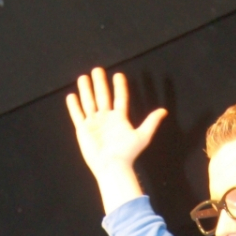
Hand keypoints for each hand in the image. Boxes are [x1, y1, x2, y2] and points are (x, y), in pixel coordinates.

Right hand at [66, 68, 167, 212]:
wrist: (112, 166)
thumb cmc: (127, 153)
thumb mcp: (143, 136)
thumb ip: (151, 122)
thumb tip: (164, 111)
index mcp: (119, 119)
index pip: (120, 98)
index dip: (120, 87)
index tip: (118, 75)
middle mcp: (106, 119)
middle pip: (102, 96)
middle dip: (99, 83)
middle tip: (97, 70)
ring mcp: (94, 124)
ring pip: (89, 103)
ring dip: (86, 90)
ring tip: (83, 77)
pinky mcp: (83, 130)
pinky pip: (77, 115)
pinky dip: (74, 106)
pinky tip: (71, 96)